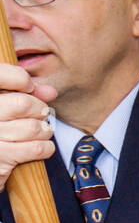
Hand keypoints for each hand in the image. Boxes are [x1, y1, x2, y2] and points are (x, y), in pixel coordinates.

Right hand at [0, 62, 57, 193]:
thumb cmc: (0, 133)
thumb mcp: (6, 109)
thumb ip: (24, 94)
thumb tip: (50, 91)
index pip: (0, 74)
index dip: (19, 78)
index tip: (28, 87)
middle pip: (22, 103)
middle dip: (38, 109)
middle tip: (39, 115)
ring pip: (32, 127)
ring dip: (43, 131)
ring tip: (39, 132)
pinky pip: (36, 148)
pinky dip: (45, 148)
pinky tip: (40, 148)